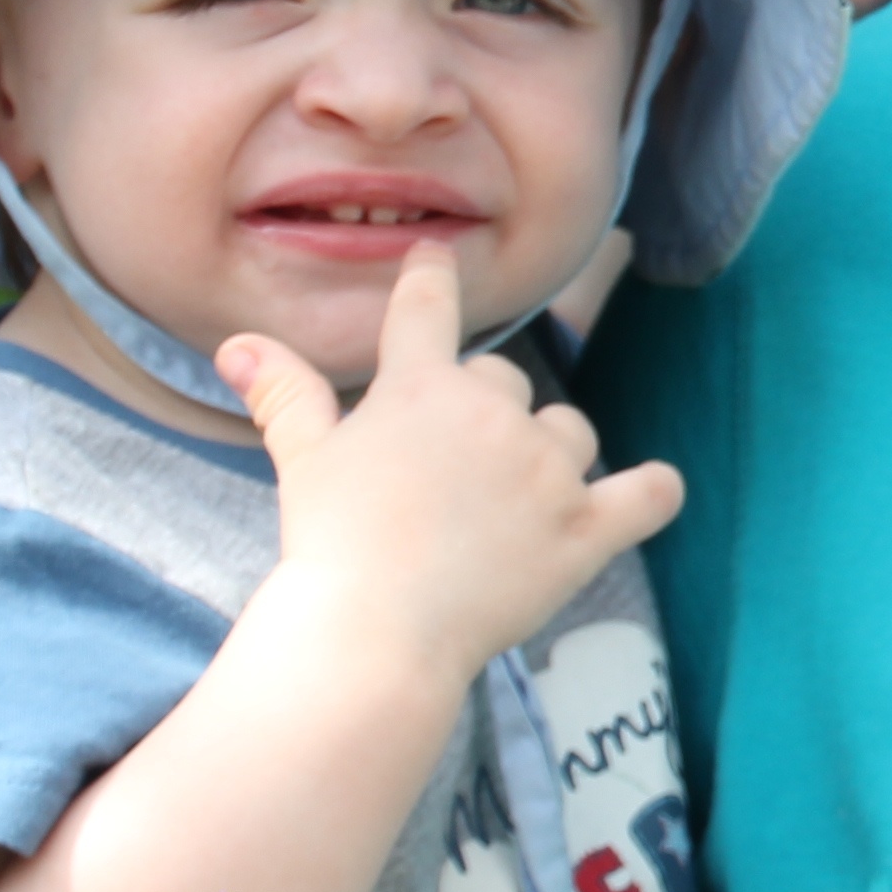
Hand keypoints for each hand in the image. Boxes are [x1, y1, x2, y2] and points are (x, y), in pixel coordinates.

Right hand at [223, 244, 681, 689]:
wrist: (375, 632)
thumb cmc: (330, 545)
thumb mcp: (302, 459)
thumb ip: (283, 392)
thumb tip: (238, 342)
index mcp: (419, 386)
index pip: (429, 305)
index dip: (432, 277)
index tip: (436, 259)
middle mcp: (492, 412)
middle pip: (505, 381)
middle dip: (484, 415)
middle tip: (448, 475)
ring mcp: (546, 471)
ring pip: (569, 432)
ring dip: (551, 454)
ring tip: (514, 504)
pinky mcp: (584, 530)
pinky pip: (647, 496)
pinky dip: (653, 492)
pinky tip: (652, 491)